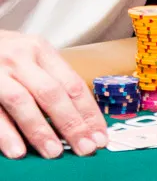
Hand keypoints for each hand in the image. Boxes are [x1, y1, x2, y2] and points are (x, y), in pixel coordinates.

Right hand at [0, 30, 107, 158]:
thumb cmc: (5, 55)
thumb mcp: (31, 57)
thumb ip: (52, 80)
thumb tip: (80, 118)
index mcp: (42, 51)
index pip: (73, 84)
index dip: (89, 112)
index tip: (100, 135)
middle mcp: (21, 59)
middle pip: (52, 93)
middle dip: (71, 123)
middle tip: (85, 148)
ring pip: (23, 102)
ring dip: (40, 130)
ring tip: (54, 152)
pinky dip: (7, 134)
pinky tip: (18, 150)